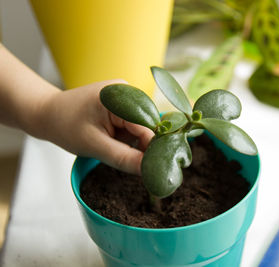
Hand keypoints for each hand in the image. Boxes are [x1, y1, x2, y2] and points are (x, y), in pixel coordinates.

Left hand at [35, 80, 153, 174]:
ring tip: (111, 144)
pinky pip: (134, 123)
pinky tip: (112, 139)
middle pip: (147, 124)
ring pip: (142, 126)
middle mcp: (126, 89)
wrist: (48, 114)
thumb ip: (124, 158)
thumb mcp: (94, 146)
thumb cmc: (64, 126)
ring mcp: (125, 94)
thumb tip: (149, 170)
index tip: (151, 169)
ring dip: (132, 140)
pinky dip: (127, 136)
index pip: (146, 125)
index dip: (151, 147)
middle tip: (127, 160)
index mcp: (118, 94)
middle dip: (140, 144)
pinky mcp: (123, 101)